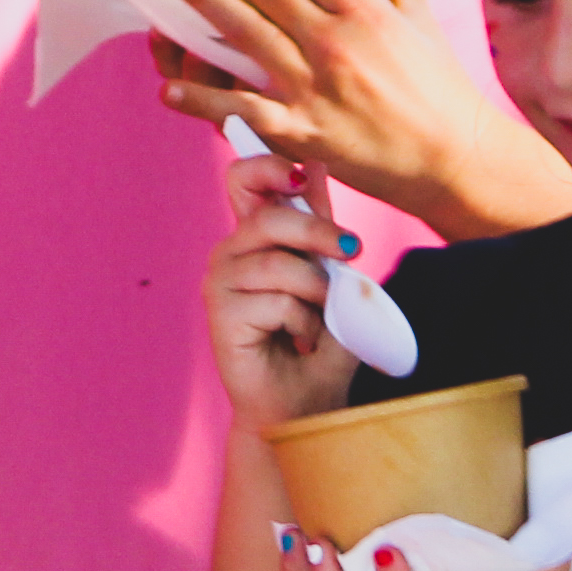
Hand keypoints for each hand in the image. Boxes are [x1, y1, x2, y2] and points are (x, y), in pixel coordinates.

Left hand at [159, 0, 571, 238]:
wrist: (456, 160)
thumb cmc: (442, 90)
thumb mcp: (423, 22)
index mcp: (365, 10)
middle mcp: (334, 43)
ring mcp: (314, 88)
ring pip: (243, 34)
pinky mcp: (302, 132)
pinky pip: (241, 111)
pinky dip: (203, 101)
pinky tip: (169, 88)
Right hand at [206, 147, 362, 430]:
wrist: (306, 404)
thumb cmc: (320, 344)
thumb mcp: (331, 276)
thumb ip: (320, 226)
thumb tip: (314, 166)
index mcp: (256, 238)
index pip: (243, 180)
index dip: (265, 166)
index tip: (298, 175)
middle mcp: (231, 254)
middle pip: (268, 217)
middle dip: (317, 231)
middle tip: (351, 251)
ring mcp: (221, 283)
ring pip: (278, 263)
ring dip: (316, 292)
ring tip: (320, 319)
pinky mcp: (220, 315)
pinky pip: (275, 300)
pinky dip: (303, 321)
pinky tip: (299, 339)